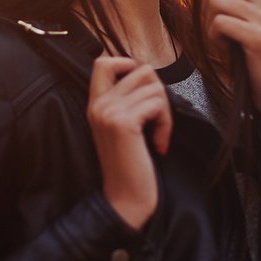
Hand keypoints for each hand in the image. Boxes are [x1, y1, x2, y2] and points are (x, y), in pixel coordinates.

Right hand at [86, 55, 171, 230]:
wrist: (125, 198)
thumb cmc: (130, 166)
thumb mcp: (122, 127)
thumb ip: (127, 101)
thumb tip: (149, 76)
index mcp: (94, 104)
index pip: (104, 61)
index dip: (130, 65)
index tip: (144, 91)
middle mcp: (98, 105)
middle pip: (140, 70)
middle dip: (158, 92)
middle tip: (157, 119)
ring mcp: (109, 112)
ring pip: (153, 86)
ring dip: (164, 111)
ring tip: (158, 134)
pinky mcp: (124, 123)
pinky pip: (158, 104)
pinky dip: (166, 124)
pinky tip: (159, 144)